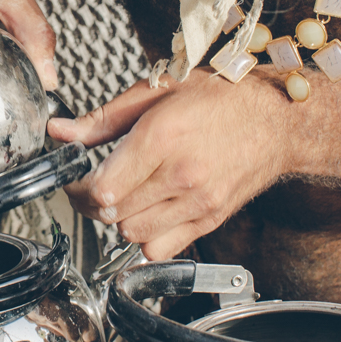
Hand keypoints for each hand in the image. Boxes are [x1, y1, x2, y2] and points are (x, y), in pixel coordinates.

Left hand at [48, 68, 293, 259]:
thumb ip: (103, 118)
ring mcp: (197, 202)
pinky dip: (144, 238)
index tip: (76, 176)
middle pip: (111, 213)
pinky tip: (147, 213)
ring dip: (118, 219)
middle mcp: (180, 175)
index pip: (101, 188)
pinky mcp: (209, 220)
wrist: (279, 119)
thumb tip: (61, 132)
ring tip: (123, 195)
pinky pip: (159, 250)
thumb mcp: (158, 91)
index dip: (78, 186)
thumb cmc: (223, 97)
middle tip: (94, 183)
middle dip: (92, 202)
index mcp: (162, 138)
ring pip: (131, 234)